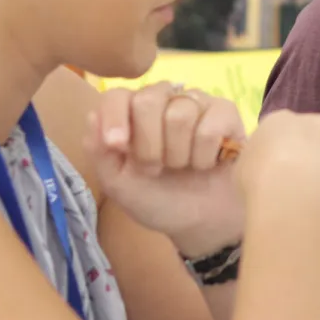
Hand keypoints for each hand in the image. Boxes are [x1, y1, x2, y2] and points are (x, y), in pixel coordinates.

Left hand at [83, 83, 248, 258]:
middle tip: (155, 168)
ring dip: (178, 154)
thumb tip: (93, 115)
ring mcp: (196, 103)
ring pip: (180, 113)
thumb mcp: (118, 184)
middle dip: (149, 145)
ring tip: (182, 167)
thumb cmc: (157, 201)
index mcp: (131, 113)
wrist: (200, 223)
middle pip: (148, 99)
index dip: (115, 117)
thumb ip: (100, 151)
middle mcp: (163, 100)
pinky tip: (206, 163)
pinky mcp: (226, 113)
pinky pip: (210, 125)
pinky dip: (204, 155)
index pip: (117, 95)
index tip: (118, 146)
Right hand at [234, 110, 319, 214]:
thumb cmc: (259, 182)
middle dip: (315, 159)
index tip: (282, 176)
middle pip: (319, 138)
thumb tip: (266, 170)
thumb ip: (257, 163)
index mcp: (282, 121)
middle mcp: (317, 122)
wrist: (294, 193)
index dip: (285, 155)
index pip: (285, 132)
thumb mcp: (242, 170)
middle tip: (305, 188)